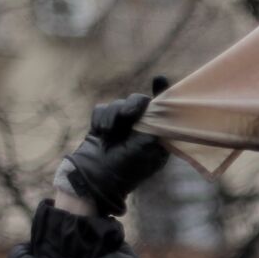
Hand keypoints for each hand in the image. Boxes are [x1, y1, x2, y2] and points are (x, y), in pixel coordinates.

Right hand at [61, 87, 169, 216]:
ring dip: (113, 116)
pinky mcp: (104, 124)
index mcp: (157, 135)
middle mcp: (141, 128)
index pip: (163, 111)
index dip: (163, 94)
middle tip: (127, 116)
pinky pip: (102, 108)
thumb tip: (160, 107)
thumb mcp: (147, 148)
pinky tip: (101, 132)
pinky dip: (100, 119)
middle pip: (139, 101)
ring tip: (109, 133)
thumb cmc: (125, 168)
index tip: (159, 80)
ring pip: (118, 103)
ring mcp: (122, 126)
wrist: (95, 177)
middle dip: (131, 106)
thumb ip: (155, 126)